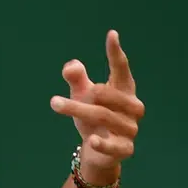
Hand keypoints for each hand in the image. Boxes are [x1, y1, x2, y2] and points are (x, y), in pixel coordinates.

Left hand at [51, 30, 144, 184]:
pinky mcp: (125, 149)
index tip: (111, 34)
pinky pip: (115, 146)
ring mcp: (130, 129)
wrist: (100, 153)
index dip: (116, 53)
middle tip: (58, 97)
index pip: (121, 69)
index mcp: (124, 90)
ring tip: (55, 103)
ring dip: (78, 110)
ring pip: (103, 116)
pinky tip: (91, 140)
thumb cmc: (94, 117)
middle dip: (84, 93)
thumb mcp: (83, 96)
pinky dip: (103, 144)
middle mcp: (132, 107)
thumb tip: (71, 66)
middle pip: (106, 95)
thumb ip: (77, 79)